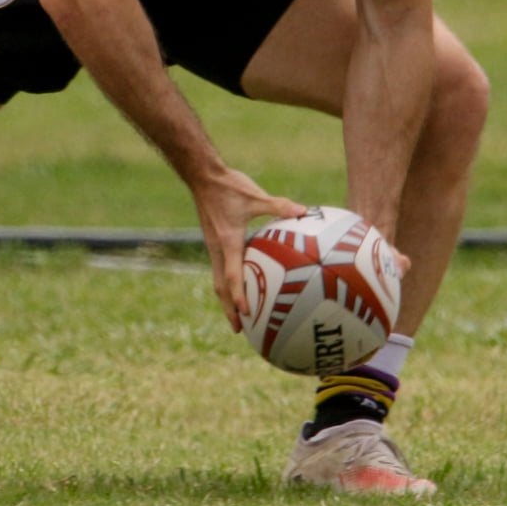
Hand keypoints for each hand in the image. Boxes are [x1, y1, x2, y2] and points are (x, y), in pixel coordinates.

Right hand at [189, 168, 305, 331]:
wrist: (203, 176)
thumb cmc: (229, 185)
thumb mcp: (255, 195)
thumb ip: (278, 205)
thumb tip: (303, 211)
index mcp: (227, 241)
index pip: (231, 276)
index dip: (238, 296)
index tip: (247, 314)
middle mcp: (217, 248)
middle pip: (220, 286)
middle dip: (229, 309)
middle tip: (240, 329)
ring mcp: (213, 245)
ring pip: (218, 278)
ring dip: (226, 298)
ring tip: (238, 315)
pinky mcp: (214, 240)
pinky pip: (220, 267)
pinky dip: (228, 282)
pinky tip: (240, 283)